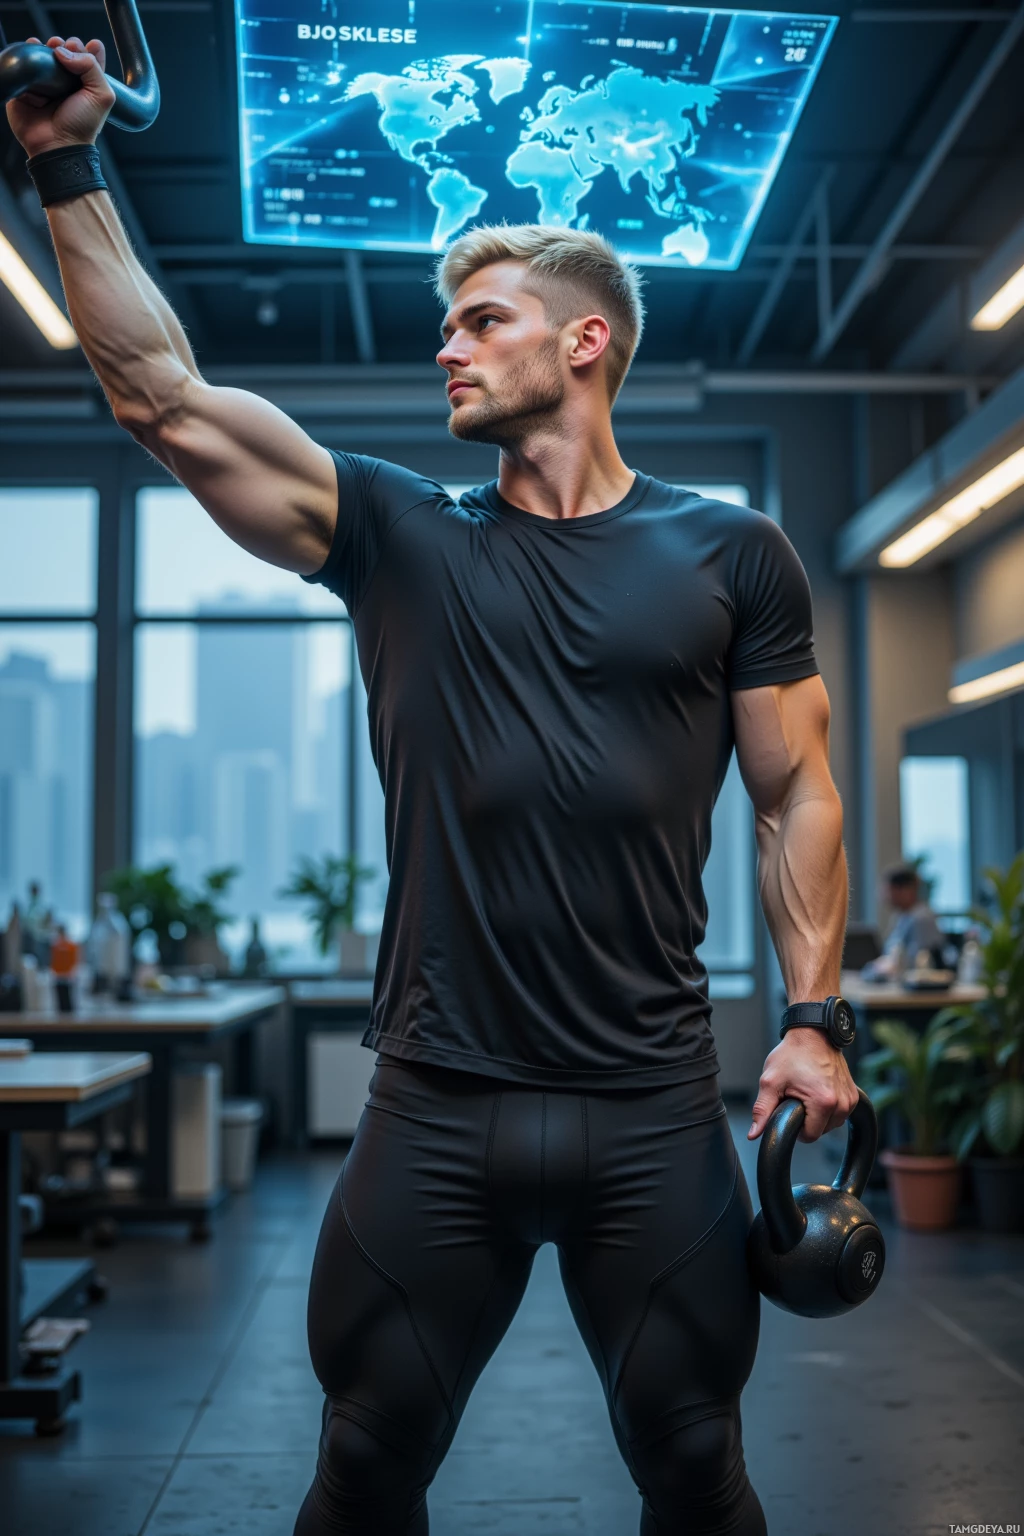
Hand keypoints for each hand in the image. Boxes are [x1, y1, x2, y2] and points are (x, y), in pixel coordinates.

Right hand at [6, 36, 115, 157]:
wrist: (56, 145)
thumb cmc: (81, 126)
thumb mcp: (101, 95)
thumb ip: (92, 67)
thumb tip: (63, 50)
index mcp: (86, 84)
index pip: (87, 56)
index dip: (85, 48)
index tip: (82, 48)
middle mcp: (66, 82)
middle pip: (64, 51)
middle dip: (64, 44)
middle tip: (63, 48)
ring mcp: (45, 84)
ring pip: (44, 55)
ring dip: (45, 45)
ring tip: (49, 48)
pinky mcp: (26, 87)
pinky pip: (24, 64)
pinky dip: (27, 52)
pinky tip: (32, 49)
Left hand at [748, 1028, 858, 1142]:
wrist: (813, 1034)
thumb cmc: (792, 1054)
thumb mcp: (770, 1081)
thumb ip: (762, 1110)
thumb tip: (753, 1134)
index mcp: (823, 1102)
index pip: (810, 1136)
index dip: (797, 1129)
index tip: (791, 1111)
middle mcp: (842, 1103)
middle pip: (821, 1131)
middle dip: (807, 1120)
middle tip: (797, 1098)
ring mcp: (850, 1099)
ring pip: (832, 1124)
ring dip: (819, 1116)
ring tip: (807, 1094)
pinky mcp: (855, 1095)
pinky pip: (840, 1114)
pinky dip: (829, 1108)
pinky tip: (818, 1093)